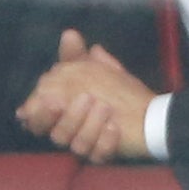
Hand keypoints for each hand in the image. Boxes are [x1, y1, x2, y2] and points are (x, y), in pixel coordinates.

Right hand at [16, 29, 153, 162]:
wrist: (151, 112)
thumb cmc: (116, 89)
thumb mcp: (95, 68)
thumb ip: (77, 55)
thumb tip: (69, 34)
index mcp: (60, 112)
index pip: (37, 118)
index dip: (39, 113)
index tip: (52, 100)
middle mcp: (69, 131)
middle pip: (55, 134)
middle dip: (67, 118)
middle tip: (84, 99)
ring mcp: (86, 145)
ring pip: (76, 145)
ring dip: (90, 125)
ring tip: (106, 108)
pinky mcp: (102, 155)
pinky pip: (98, 155)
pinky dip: (105, 142)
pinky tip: (114, 128)